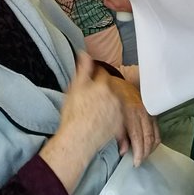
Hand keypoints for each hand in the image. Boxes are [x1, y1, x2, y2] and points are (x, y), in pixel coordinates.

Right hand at [40, 52, 122, 192]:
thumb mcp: (74, 88)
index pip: (101, 73)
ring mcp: (119, 111)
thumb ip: (83, 69)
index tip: (89, 81)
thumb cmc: (73, 115)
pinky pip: (116, 116)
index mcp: (104, 85)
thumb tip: (84, 54)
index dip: (94, 75)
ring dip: (107, 103)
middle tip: (89, 99)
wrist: (78, 140)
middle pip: (108, 88)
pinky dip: (110, 116)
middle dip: (101, 90)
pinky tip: (99, 120)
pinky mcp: (120, 125)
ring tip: (93, 111)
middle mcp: (115, 96)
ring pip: (113, 102)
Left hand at [104, 73, 160, 165]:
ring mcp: (148, 111)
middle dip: (144, 153)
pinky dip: (155, 140)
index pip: (137, 136)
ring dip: (150, 148)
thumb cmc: (110, 99)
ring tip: (143, 157)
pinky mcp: (151, 112)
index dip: (138, 152)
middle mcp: (142, 111)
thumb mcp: (109, 113)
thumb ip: (118, 133)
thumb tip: (123, 151)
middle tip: (139, 163)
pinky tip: (149, 147)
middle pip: (148, 137)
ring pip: (154, 134)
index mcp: (130, 111)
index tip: (135, 163)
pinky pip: (157, 129)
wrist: (116, 82)